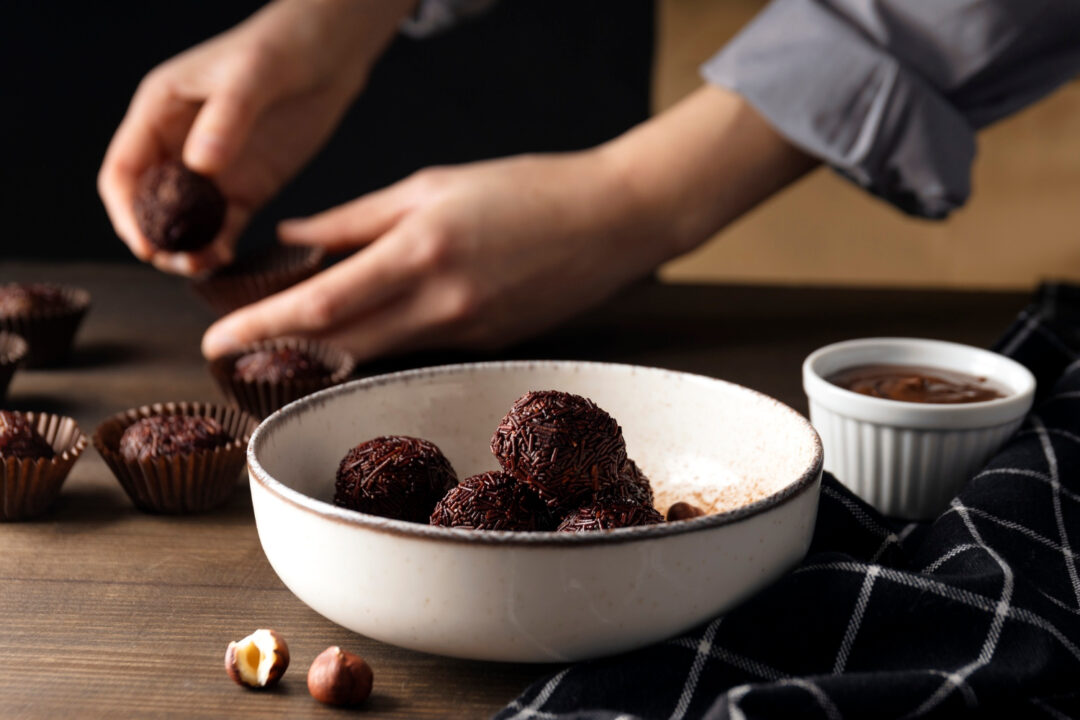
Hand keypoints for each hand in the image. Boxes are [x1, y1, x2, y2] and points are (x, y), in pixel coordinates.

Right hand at [98, 0, 412, 274]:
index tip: (144, 243)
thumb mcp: (253, 75)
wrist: (330, 54)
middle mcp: (177, 145)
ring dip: (185, 249)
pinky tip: (225, 260)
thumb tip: (200, 166)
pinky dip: (218, 248)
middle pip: (146, 204)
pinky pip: (222, 227)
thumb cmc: (282, 49)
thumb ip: (228, 118)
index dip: (125, 210)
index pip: (124, 169)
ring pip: (184, 223)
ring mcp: (211, 171)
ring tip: (201, 266)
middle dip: (154, 238)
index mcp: (159, 112)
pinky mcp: (245, 189)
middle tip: (176, 262)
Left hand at [201, 86, 816, 360]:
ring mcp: (464, 333)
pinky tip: (358, 331)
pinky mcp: (483, 346)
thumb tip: (296, 237)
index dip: (261, 325)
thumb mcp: (434, 185)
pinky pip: (412, 349)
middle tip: (233, 353)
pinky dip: (376, 343)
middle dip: (279, 351)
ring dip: (323, 353)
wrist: (615, 221)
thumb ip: (359, 218)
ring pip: (373, 353)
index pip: (322, 303)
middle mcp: (440, 304)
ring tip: (283, 345)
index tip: (216, 339)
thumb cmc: (529, 189)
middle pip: (339, 344)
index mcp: (422, 252)